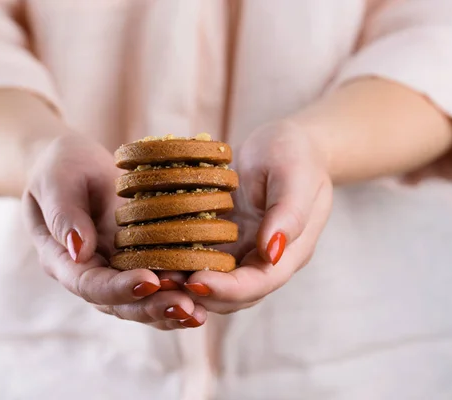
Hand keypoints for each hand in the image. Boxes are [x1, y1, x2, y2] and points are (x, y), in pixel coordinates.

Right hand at [22, 133, 205, 329]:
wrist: (76, 162)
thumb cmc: (61, 166)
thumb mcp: (56, 181)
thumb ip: (63, 214)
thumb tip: (78, 250)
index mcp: (64, 261)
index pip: (90, 285)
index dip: (119, 287)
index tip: (149, 282)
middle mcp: (92, 273)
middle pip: (120, 303)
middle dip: (153, 307)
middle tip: (186, 307)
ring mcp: (117, 270)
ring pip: (142, 302)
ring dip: (169, 309)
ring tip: (198, 312)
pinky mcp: (139, 261)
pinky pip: (158, 285)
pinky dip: (179, 293)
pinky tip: (205, 298)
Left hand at [174, 121, 332, 313]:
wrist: (291, 143)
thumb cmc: (297, 154)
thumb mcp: (295, 176)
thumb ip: (288, 214)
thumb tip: (270, 253)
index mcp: (290, 252)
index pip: (259, 283)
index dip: (227, 288)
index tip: (195, 280)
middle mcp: (266, 260)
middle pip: (234, 295)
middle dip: (200, 294)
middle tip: (164, 285)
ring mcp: (245, 252)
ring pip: (216, 283)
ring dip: (187, 285)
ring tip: (155, 276)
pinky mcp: (226, 240)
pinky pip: (203, 260)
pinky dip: (182, 263)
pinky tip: (156, 255)